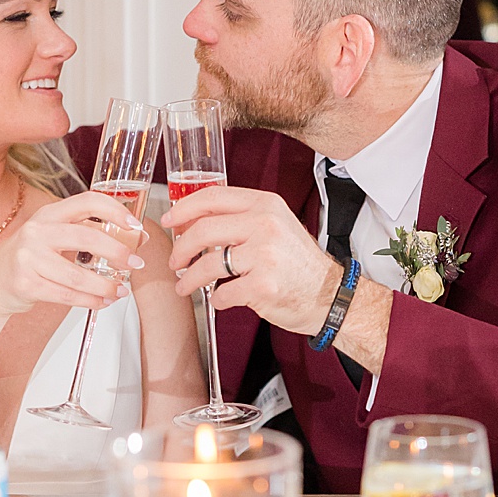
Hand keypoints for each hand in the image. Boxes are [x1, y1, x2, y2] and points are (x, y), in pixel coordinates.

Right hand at [0, 189, 145, 320]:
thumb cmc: (29, 260)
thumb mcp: (52, 237)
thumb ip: (87, 234)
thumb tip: (135, 238)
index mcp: (48, 214)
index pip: (86, 202)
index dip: (115, 211)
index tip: (135, 226)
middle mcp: (36, 232)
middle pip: (86, 237)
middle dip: (117, 252)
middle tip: (135, 264)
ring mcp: (28, 258)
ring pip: (78, 275)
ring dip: (105, 286)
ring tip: (120, 291)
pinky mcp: (26, 284)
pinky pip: (67, 295)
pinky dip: (90, 301)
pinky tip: (101, 302)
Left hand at [166, 183, 342, 333]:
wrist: (329, 296)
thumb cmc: (297, 262)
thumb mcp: (274, 225)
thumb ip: (239, 218)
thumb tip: (190, 220)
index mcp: (265, 205)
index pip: (212, 197)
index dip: (183, 208)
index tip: (169, 220)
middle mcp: (265, 225)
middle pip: (202, 230)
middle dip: (180, 249)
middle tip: (175, 261)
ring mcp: (265, 256)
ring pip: (207, 264)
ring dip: (189, 278)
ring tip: (185, 285)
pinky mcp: (263, 286)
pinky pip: (222, 293)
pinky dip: (216, 299)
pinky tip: (220, 298)